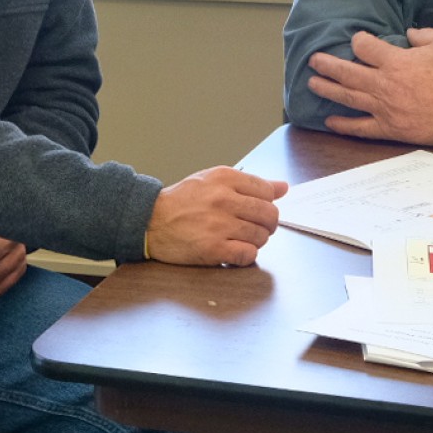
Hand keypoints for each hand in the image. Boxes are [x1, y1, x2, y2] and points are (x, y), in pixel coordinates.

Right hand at [146, 167, 287, 266]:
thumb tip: (283, 187)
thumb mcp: (213, 180)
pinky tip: (234, 250)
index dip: (268, 203)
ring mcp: (219, 225)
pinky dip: (246, 255)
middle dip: (268, 224)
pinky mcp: (213, 248)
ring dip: (256, 241)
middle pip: (269, 214)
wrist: (150, 221)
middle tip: (256, 227)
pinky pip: (248, 254)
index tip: (258, 209)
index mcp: (225, 178)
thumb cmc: (182, 201)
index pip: (267, 191)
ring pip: (261, 236)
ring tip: (240, 238)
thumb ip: (249, 184)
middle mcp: (223, 199)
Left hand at [307, 29, 432, 145]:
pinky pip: (361, 128)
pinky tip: (330, 121)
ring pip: (348, 97)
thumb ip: (423, 35)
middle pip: (347, 72)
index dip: (359, 40)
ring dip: (327, 89)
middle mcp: (385, 85)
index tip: (358, 40)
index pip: (364, 46)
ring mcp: (386, 108)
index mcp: (397, 61)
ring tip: (312, 83)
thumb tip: (409, 34)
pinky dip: (344, 124)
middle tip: (313, 60)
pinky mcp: (391, 128)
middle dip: (327, 64)